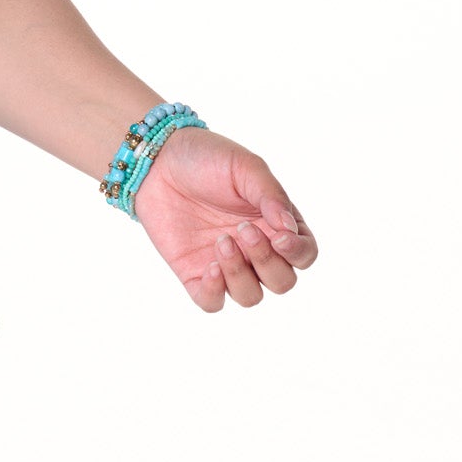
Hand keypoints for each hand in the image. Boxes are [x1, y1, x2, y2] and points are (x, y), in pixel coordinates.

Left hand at [127, 125, 317, 311]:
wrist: (157, 160)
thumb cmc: (206, 158)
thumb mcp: (245, 166)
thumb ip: (271, 195)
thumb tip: (289, 228)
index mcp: (276, 224)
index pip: (304, 254)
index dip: (298, 253)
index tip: (280, 236)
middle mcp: (255, 249)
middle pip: (282, 281)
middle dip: (267, 261)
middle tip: (244, 229)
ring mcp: (226, 263)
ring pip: (250, 296)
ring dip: (241, 275)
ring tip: (221, 241)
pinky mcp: (194, 272)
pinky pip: (212, 302)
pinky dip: (215, 292)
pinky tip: (209, 266)